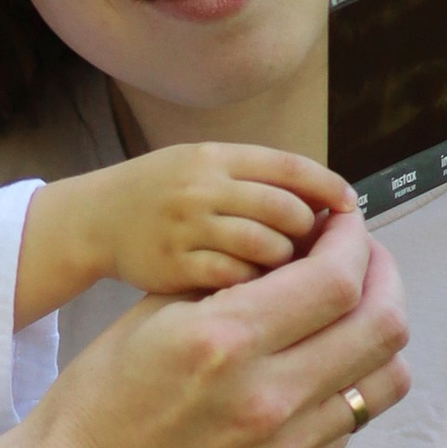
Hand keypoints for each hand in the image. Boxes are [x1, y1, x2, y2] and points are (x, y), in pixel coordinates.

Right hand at [17, 202, 410, 447]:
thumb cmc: (100, 406)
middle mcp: (267, 397)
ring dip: (378, 334)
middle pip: (383, 324)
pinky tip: (316, 371)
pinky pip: (351, 424)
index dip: (355, 242)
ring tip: (352, 317)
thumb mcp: (150, 318)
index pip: (337, 278)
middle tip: (363, 261)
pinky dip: (347, 385)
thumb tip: (296, 253)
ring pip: (385, 379)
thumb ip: (230, 282)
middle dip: (384, 277)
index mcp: (224, 342)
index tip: (345, 227)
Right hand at [92, 143, 348, 298]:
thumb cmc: (162, 194)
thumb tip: (326, 200)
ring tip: (281, 269)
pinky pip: (236, 278)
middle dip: (309, 233)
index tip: (350, 206)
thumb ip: (258, 178)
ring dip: (286, 263)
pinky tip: (253, 290)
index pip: (290, 168)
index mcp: (217, 157)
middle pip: (285, 211)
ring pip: (266, 247)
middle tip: (313, 248)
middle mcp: (203, 187)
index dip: (328, 188)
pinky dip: (254, 285)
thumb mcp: (204, 164)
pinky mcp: (175, 266)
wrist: (96, 218)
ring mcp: (188, 227)